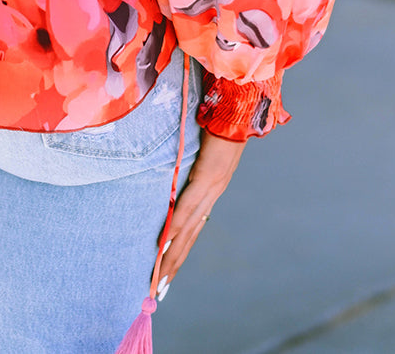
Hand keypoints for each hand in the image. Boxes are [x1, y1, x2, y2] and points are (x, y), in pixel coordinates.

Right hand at [157, 129, 245, 292]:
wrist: (236, 105)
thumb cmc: (216, 120)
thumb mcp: (198, 145)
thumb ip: (187, 157)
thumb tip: (170, 161)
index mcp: (209, 189)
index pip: (191, 228)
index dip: (179, 251)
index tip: (165, 272)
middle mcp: (211, 193)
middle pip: (189, 237)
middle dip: (172, 263)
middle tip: (158, 289)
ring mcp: (211, 186)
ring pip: (188, 228)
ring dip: (172, 254)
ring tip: (159, 275)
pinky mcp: (208, 175)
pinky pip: (187, 205)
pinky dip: (175, 225)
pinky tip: (165, 240)